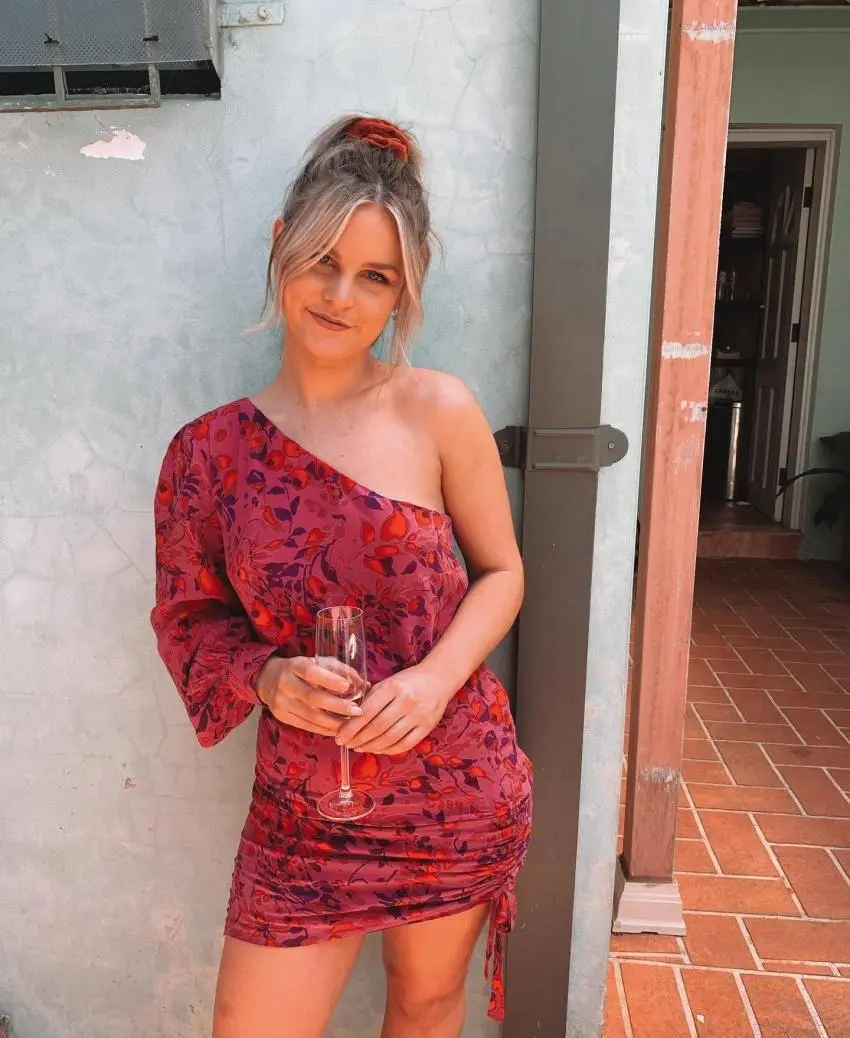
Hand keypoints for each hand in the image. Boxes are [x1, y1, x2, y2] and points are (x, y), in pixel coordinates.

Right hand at [256, 655, 366, 736]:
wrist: (268, 679)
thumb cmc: (300, 669)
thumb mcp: (316, 662)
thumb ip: (339, 670)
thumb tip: (365, 684)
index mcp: (295, 666)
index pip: (311, 672)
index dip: (329, 680)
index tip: (347, 686)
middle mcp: (286, 684)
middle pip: (313, 698)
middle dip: (338, 706)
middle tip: (358, 711)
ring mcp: (282, 702)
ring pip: (311, 716)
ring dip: (335, 723)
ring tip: (352, 724)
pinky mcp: (282, 717)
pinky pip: (307, 726)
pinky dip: (325, 729)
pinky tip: (339, 729)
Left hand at [334, 665, 451, 755]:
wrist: (439, 678)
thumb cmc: (408, 680)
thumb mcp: (388, 682)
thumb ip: (371, 698)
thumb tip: (350, 719)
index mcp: (393, 687)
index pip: (367, 711)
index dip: (351, 727)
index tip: (339, 736)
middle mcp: (406, 701)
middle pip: (377, 727)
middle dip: (358, 739)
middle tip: (346, 744)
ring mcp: (418, 715)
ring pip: (390, 738)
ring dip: (371, 746)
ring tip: (359, 747)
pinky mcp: (427, 727)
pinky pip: (405, 744)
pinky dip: (388, 750)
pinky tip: (378, 749)